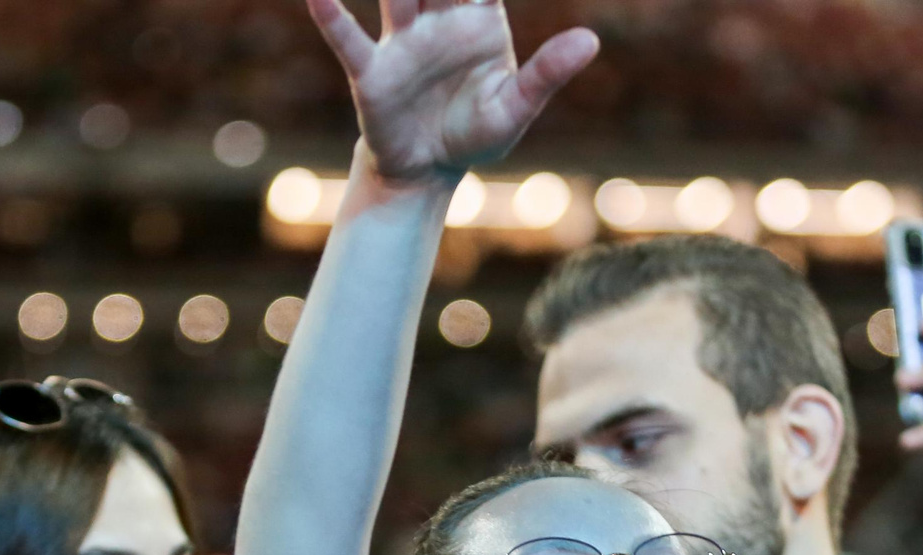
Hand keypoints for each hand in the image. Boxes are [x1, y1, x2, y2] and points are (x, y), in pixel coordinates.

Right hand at [304, 0, 598, 183]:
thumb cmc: (474, 134)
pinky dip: (332, 16)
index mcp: (479, 21)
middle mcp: (438, 20)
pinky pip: (349, 38)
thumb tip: (591, 40)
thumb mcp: (516, 108)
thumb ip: (548, 73)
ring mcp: (403, 41)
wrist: (428, 170)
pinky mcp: (373, 72)